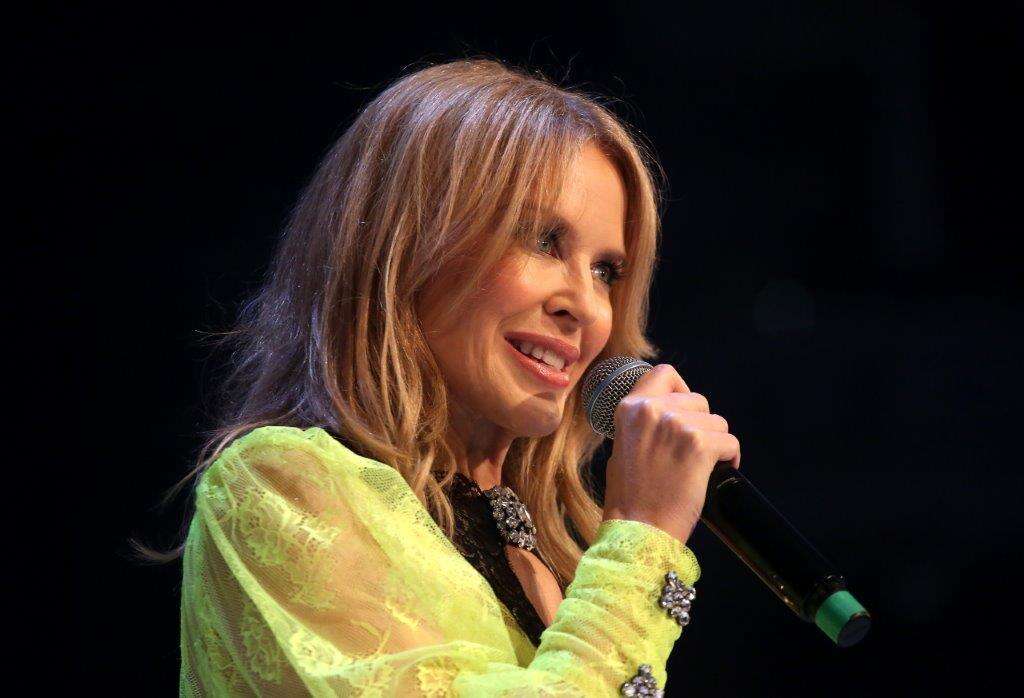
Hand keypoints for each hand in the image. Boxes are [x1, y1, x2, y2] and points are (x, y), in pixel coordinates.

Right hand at [600, 364, 740, 543]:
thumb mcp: (624, 445)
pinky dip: (729, 458)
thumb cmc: (631, 496)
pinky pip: (730, 442)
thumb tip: (671, 411)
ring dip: (715, 443)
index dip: (681, 390)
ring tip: (699, 467)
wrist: (638, 529)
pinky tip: (716, 472)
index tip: (685, 411)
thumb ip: (645, 422)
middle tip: (690, 452)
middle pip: (698, 400)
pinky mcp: (700, 445)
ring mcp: (677, 425)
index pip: (664, 373)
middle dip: (701, 424)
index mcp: (630, 407)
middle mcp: (653, 410)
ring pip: (717, 422)